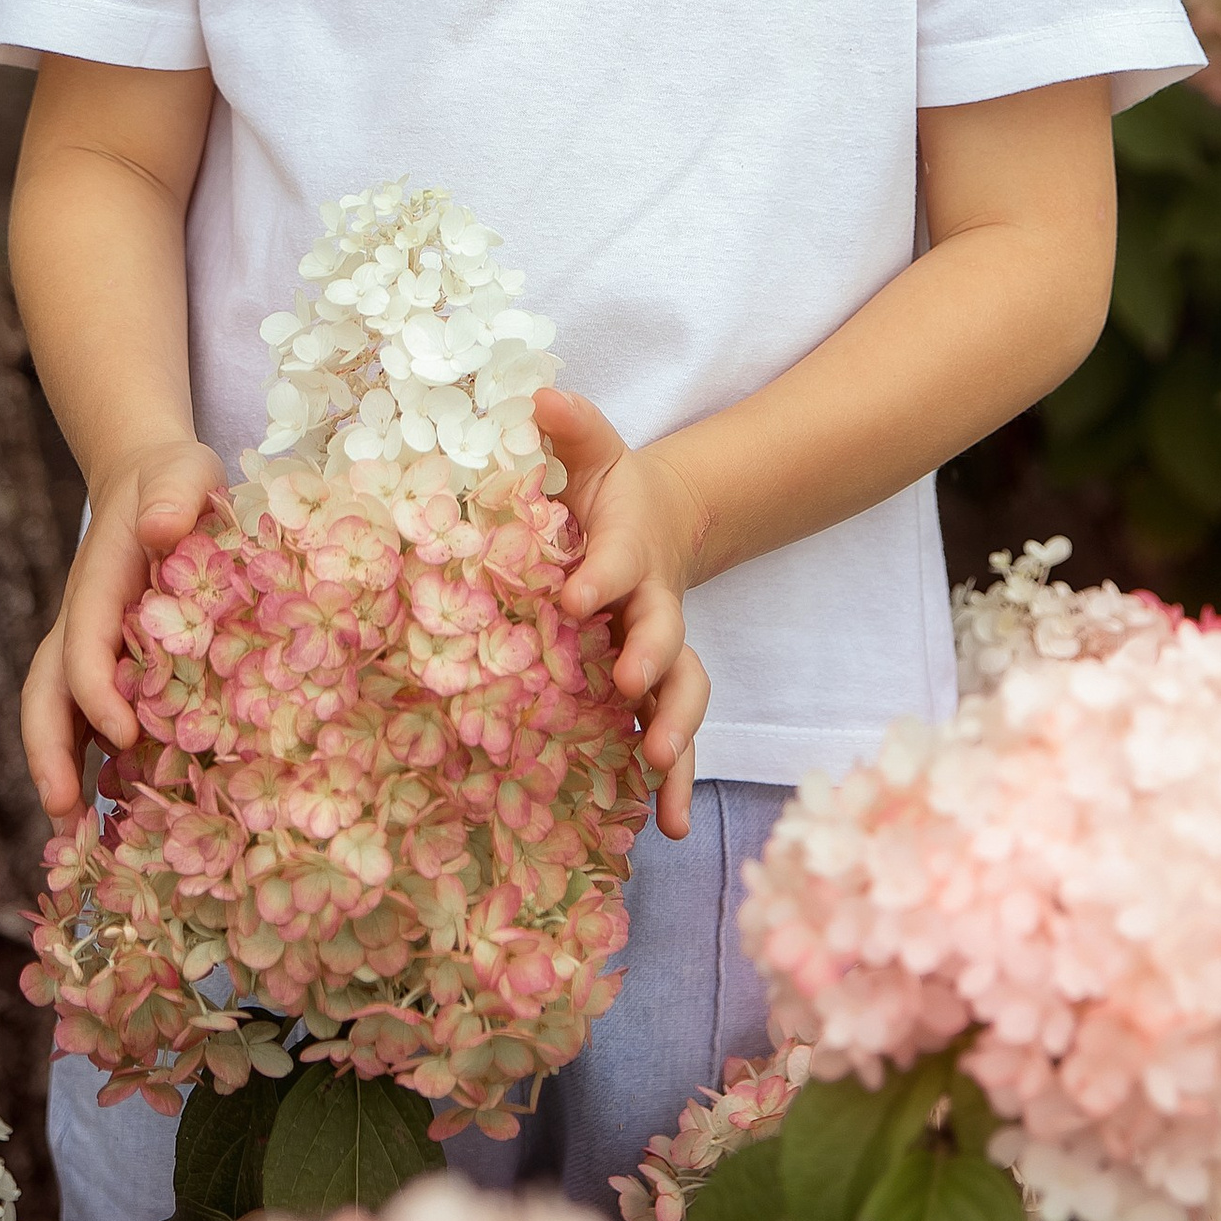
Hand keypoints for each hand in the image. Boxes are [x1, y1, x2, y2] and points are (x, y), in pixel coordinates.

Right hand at [21, 436, 223, 823]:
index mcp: (96, 585)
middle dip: (48, 750)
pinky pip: (88, 720)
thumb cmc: (173, 480)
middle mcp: (82, 624)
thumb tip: (162, 525)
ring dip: (61, 769)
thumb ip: (174, 492)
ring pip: (58, 715)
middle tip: (62, 810)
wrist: (151, 482)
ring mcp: (90, 649)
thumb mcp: (181, 471)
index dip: (96, 691)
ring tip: (76, 834)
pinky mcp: (110, 665)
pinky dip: (92, 764)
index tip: (124, 734)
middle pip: (46, 692)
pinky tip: (118, 811)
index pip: (84, 644)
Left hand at [534, 387, 711, 842]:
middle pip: (665, 635)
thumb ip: (571, 428)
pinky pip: (668, 734)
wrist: (660, 522)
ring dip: (674, 730)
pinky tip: (666, 826)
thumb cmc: (607, 491)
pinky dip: (673, 782)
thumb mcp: (590, 453)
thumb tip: (540, 394)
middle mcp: (651, 605)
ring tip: (661, 769)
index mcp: (627, 550)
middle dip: (653, 661)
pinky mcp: (655, 688)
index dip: (600, 578)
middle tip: (633, 687)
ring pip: (680, 691)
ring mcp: (659, 651)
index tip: (574, 596)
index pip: (617, 562)